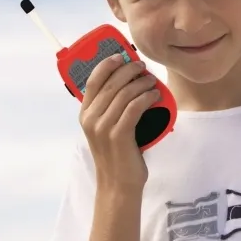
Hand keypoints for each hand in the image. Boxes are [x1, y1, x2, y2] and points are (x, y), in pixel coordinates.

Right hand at [79, 54, 159, 192]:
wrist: (118, 184)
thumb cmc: (117, 154)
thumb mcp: (106, 128)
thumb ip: (109, 108)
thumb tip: (127, 82)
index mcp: (85, 114)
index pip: (92, 80)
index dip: (107, 64)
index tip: (121, 55)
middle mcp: (91, 119)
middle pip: (111, 83)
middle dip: (128, 70)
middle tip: (142, 67)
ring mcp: (103, 127)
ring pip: (125, 93)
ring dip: (141, 83)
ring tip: (152, 81)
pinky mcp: (119, 135)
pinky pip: (135, 107)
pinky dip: (146, 97)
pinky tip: (155, 95)